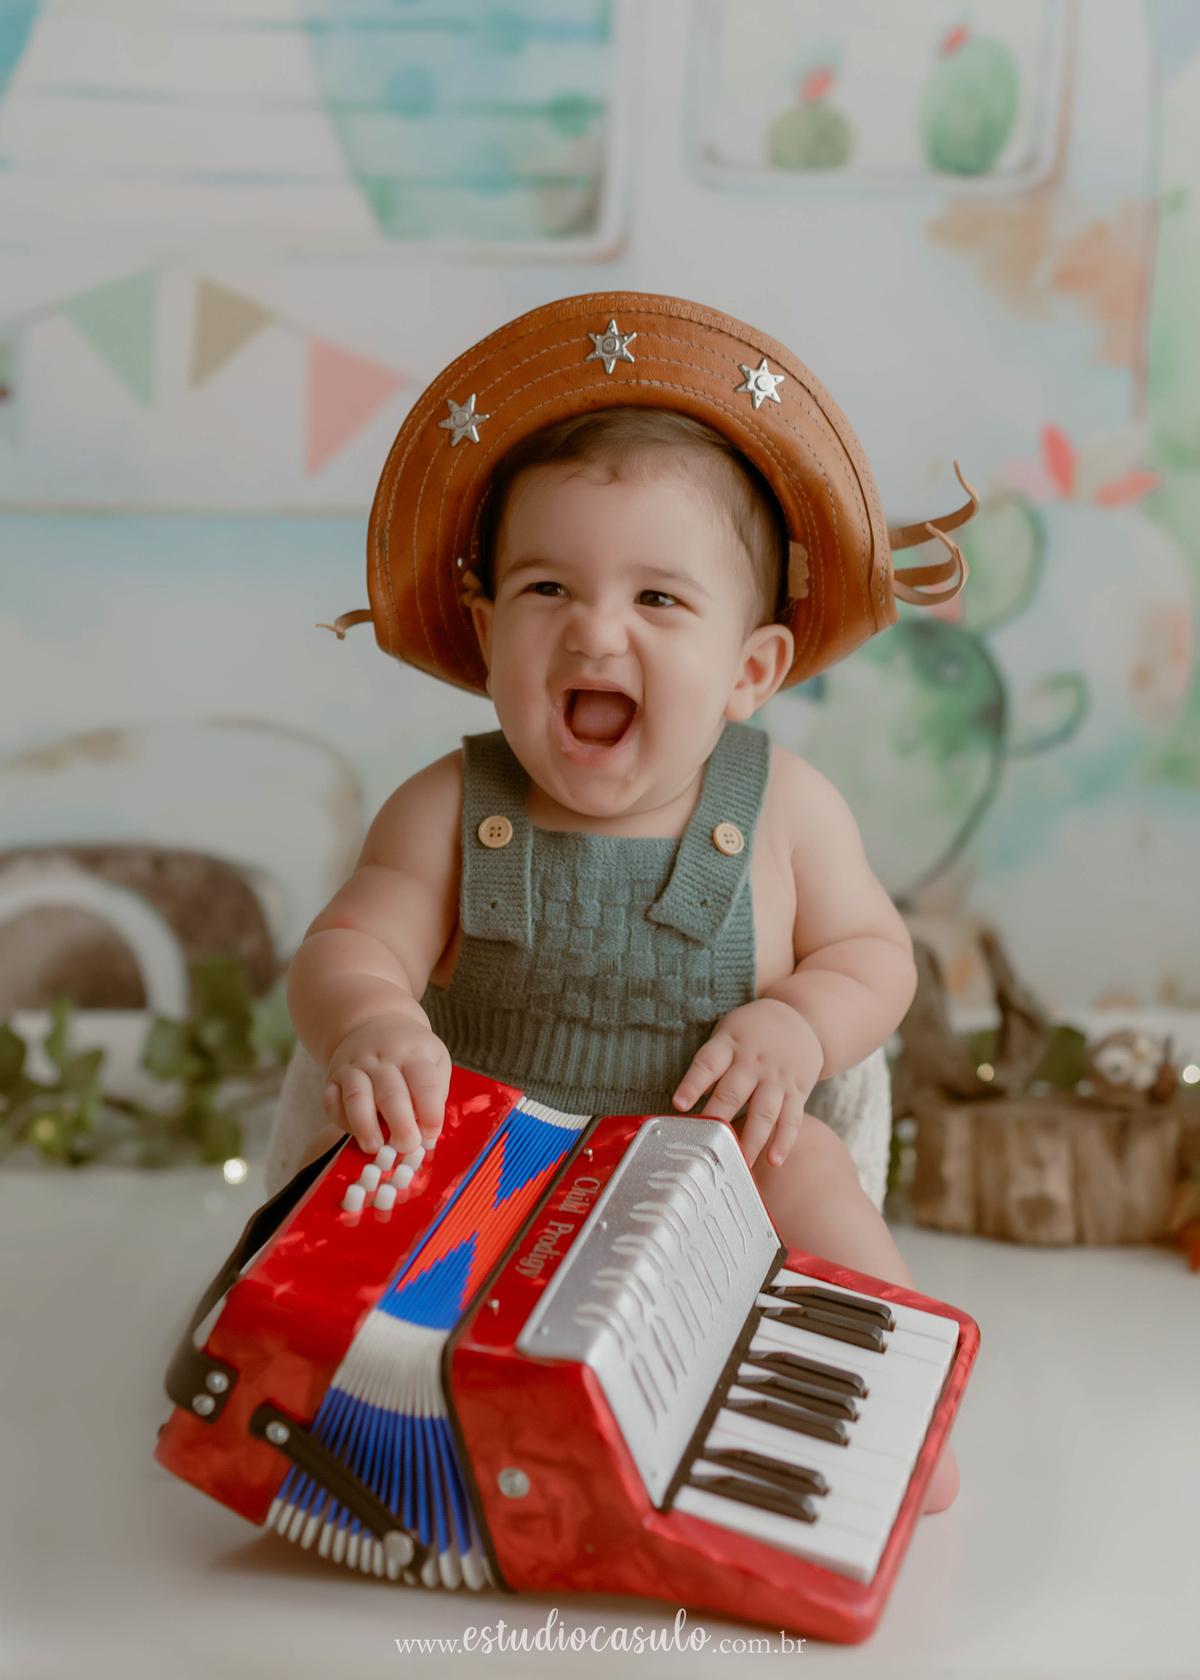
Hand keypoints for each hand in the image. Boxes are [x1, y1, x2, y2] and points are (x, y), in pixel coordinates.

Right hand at [323, 1014, 450, 1154]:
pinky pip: (332, 1102)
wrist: (373, 1022)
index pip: (425, 1082)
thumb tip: (427, 1132)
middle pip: (391, 1092)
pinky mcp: (333, 1078)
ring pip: (356, 1097)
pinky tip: (355, 1134)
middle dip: (400, 1123)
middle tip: (407, 1147)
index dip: (430, 1111)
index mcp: (414, 1054)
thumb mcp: (434, 1060)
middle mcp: (382, 1058)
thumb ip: (435, 1093)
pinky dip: (341, 1121)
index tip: (432, 1133)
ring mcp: (354, 1067)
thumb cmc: (410, 1052)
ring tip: (375, 1148)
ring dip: (365, 1126)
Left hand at [672, 998, 823, 1168]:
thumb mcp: (726, 1035)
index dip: (693, 1084)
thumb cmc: (751, 1032)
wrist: (800, 1018)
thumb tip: (684, 1103)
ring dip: (750, 1141)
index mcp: (729, 1044)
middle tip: (704, 1149)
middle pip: (733, 1093)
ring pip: (763, 1112)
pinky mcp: (798, 1091)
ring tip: (738, 1165)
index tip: (679, 1105)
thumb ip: (709, 1066)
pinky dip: (784, 1141)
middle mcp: (754, 1061)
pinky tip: (774, 1160)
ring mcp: (777, 1077)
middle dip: (718, 1122)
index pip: (707, 1063)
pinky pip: (792, 1118)